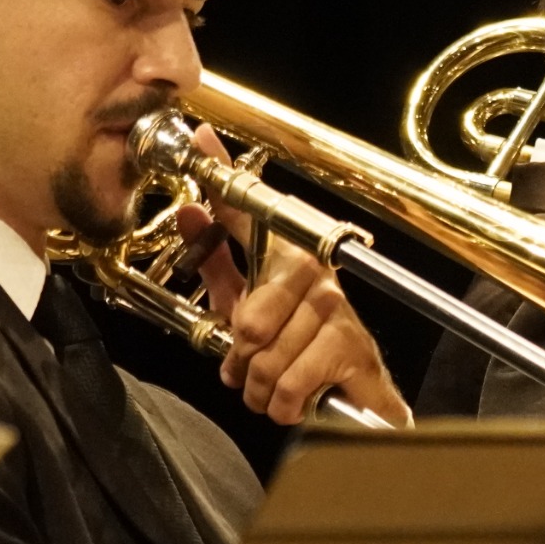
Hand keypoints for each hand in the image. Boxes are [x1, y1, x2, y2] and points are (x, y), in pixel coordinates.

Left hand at [181, 126, 411, 426]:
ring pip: (266, 360)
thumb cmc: (299, 347)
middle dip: (241, 357)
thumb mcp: (248, 301)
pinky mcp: (353, 351)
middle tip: (248, 365)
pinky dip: (282, 404)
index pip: (251, 215)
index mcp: (290, 260)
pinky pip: (290, 385)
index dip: (223, 180)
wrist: (354, 400)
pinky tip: (294, 398)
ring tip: (271, 386)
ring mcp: (339, 314)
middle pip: (250, 322)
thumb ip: (219, 258)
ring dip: (260, 388)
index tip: (199, 139)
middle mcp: (319, 279)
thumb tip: (191, 208)